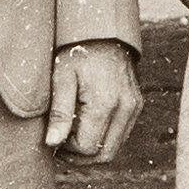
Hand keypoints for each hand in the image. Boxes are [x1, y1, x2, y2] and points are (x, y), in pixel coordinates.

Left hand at [45, 40, 143, 162]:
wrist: (104, 32)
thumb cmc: (78, 52)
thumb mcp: (62, 78)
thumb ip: (59, 112)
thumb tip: (52, 143)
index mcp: (105, 103)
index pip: (86, 147)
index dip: (67, 149)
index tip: (53, 137)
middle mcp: (125, 108)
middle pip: (103, 155)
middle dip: (79, 156)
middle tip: (60, 145)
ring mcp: (134, 108)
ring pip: (114, 149)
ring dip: (92, 150)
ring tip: (71, 136)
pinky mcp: (136, 106)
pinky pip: (121, 136)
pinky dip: (103, 139)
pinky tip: (86, 127)